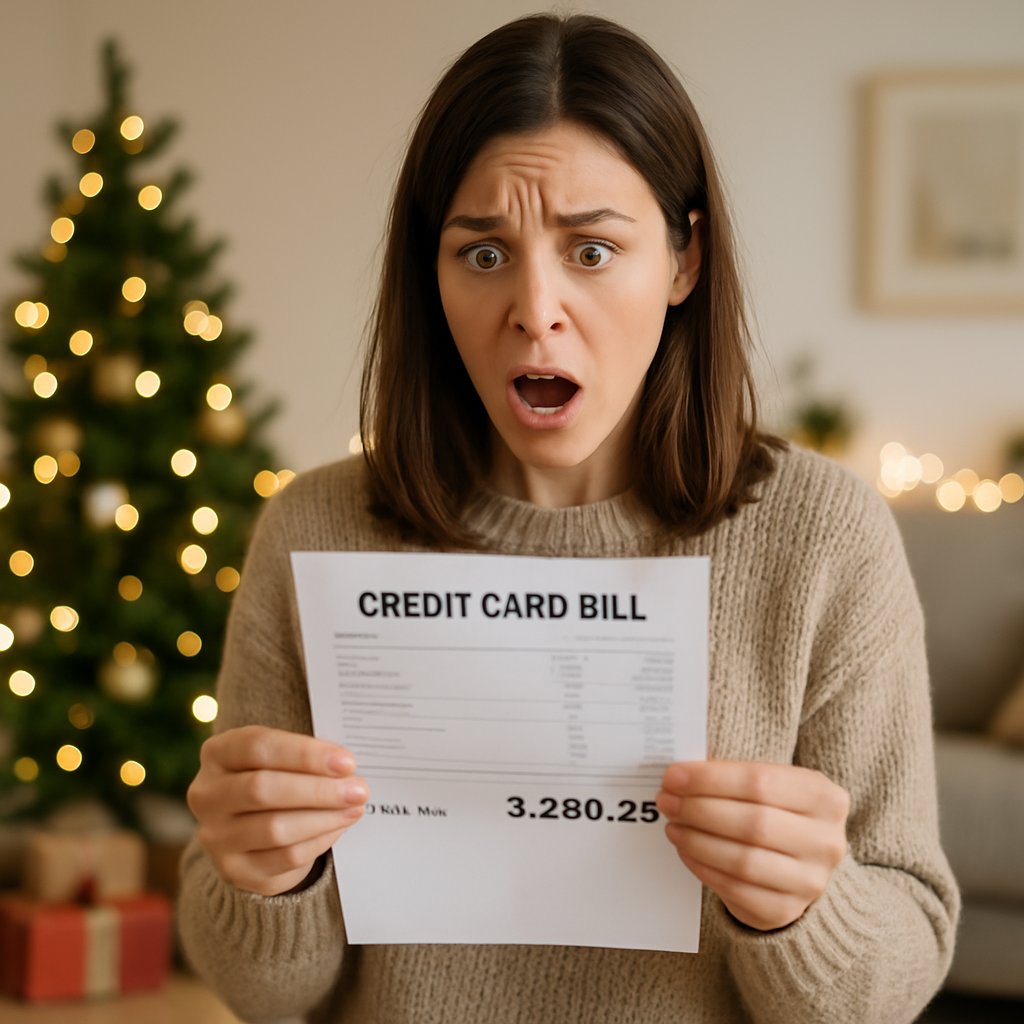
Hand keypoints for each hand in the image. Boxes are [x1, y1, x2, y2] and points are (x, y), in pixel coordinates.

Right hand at [187, 725, 368, 895]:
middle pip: (262, 789)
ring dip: (324, 818)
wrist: (251, 828)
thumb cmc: (275, 776)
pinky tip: (338, 827)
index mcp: (217, 754)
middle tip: (359, 789)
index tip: (347, 762)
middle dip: (319, 790)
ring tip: (355, 808)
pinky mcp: (235, 870)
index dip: (305, 754)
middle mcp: (207, 794)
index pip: (257, 747)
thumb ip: (305, 757)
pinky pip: (284, 857)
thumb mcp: (281, 756)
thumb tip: (345, 769)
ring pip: (274, 828)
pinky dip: (318, 841)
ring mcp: (216, 836)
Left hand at [656, 760, 848, 930]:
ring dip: (697, 840)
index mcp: (825, 797)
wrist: (799, 865)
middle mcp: (826, 841)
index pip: (760, 781)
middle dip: (699, 809)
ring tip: (672, 825)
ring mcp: (810, 880)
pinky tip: (686, 850)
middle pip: (753, 822)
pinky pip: (736, 890)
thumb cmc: (775, 813)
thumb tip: (680, 775)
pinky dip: (703, 867)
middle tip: (666, 800)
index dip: (711, 778)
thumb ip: (733, 777)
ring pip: (743, 860)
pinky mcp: (787, 910)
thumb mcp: (771, 786)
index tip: (673, 776)